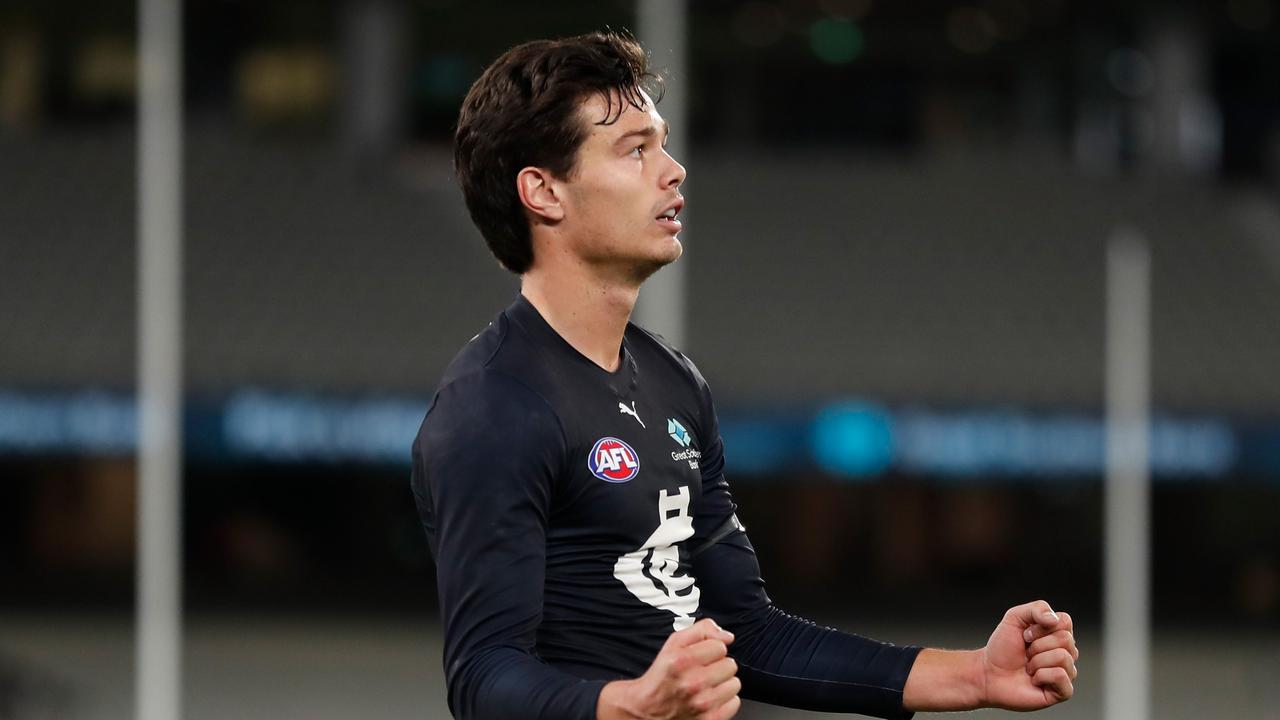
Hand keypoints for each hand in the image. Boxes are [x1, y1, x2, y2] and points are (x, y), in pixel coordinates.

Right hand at [597, 618, 741, 719]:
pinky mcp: (711, 719)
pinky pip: (734, 702)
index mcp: (683, 661)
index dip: (711, 650)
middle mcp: (693, 683)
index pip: (720, 647)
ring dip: (722, 683)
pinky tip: (710, 697)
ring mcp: (703, 704)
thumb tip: (728, 636)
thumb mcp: (674, 644)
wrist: (647, 708)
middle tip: (703, 672)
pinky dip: (724, 700)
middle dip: (718, 666)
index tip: (701, 657)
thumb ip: (701, 631)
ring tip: (707, 685)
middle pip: (730, 665)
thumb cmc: (662, 675)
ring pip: (734, 683)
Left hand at [981, 600, 1077, 709]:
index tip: (1025, 634)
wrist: (988, 674)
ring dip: (1037, 661)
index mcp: (1057, 635)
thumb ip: (1037, 608)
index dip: (1041, 627)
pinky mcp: (1062, 692)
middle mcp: (1066, 653)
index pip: (1065, 621)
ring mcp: (1066, 673)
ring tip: (1028, 667)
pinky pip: (1060, 676)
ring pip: (1063, 657)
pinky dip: (1041, 675)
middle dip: (1038, 645)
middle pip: (1065, 639)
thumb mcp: (1014, 617)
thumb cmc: (1002, 649)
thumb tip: (1055, 619)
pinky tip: (1034, 679)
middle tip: (1026, 652)